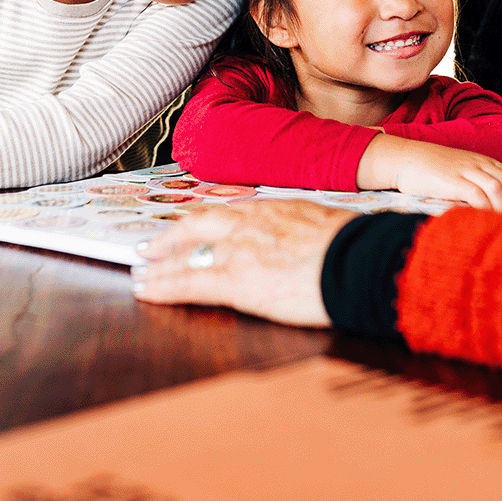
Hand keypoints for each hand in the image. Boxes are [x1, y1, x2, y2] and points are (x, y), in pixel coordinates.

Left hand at [131, 199, 357, 325]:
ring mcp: (241, 250)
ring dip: (160, 265)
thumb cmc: (356, 246)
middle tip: (150, 248)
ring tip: (142, 274)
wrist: (359, 261)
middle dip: (171, 237)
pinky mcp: (236, 282)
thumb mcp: (327, 223)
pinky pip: (189, 283)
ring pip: (187, 254)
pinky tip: (147, 292)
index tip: (193, 228)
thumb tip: (308, 239)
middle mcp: (251, 223)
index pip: (229, 213)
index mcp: (275, 208)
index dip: (206, 222)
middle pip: (199, 224)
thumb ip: (305, 229)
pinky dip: (163, 287)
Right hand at [356, 134, 501, 214]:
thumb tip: (490, 212)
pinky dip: (484, 209)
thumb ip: (476, 185)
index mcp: (485, 163)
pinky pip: (477, 194)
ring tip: (496, 229)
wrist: (404, 158)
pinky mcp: (452, 180)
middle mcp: (480, 165)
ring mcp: (466, 171)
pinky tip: (480, 222)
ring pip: (499, 189)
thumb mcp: (460, 172)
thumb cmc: (431, 171)